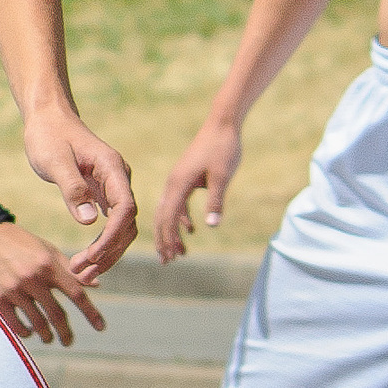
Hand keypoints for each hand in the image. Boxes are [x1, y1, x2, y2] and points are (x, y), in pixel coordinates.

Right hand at [0, 223, 105, 345]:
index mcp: (48, 265)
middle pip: (57, 315)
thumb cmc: (20, 242)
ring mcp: (14, 289)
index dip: (91, 313)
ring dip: (46, 335)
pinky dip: (25, 333)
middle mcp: (32, 278)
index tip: (101, 327)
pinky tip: (28, 332)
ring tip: (48, 338)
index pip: (76, 294)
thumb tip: (96, 285)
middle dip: (66, 333)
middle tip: (68, 341)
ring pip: (37, 324)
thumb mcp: (46, 249)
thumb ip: (70, 268)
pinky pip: (16, 325)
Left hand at [23, 108, 136, 281]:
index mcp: (112, 167)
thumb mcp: (54, 160)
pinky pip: (111, 223)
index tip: (92, 255)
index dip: (112, 236)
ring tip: (82, 273)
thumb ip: (72, 188)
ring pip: (121, 228)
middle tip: (81, 272)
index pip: (125, 209)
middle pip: (126, 224)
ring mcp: (113, 186)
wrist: (48, 118)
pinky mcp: (104, 193)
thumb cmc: (48, 135)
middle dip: (107, 252)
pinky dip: (102, 243)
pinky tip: (89, 260)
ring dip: (106, 253)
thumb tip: (90, 222)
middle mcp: (119, 178)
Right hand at [155, 118, 241, 261]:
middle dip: (164, 239)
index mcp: (179, 183)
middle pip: (163, 216)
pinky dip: (181, 218)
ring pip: (169, 211)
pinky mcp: (186, 177)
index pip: (169, 217)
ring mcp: (178, 180)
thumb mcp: (222, 177)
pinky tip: (191, 230)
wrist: (222, 124)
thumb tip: (211, 226)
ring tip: (179, 252)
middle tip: (167, 262)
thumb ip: (216, 201)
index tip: (169, 258)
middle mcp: (174, 183)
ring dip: (173, 231)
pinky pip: (178, 203)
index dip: (168, 239)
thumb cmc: (223, 149)